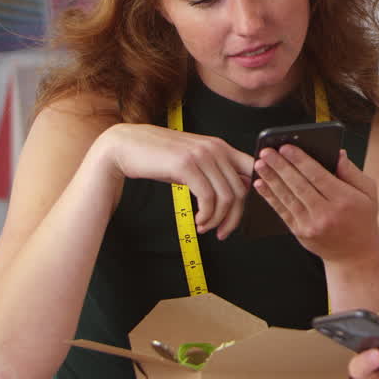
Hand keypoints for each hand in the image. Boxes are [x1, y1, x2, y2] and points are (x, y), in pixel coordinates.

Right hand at [96, 124, 252, 237]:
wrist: (126, 146)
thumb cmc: (160, 158)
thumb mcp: (193, 163)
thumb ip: (216, 173)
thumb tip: (240, 192)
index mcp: (220, 146)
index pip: (252, 171)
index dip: (251, 196)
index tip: (238, 216)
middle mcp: (215, 148)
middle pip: (241, 190)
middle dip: (234, 217)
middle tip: (222, 232)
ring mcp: (202, 155)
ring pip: (226, 196)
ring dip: (218, 219)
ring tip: (205, 228)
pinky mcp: (186, 165)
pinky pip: (208, 198)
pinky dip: (207, 215)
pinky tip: (198, 222)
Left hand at [253, 148, 378, 262]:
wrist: (355, 255)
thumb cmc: (362, 219)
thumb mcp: (368, 193)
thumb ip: (352, 172)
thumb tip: (338, 153)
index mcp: (344, 200)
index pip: (318, 176)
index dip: (300, 160)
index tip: (286, 147)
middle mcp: (326, 214)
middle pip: (299, 185)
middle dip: (280, 166)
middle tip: (266, 151)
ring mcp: (311, 225)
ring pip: (287, 198)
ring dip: (271, 179)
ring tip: (260, 164)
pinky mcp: (300, 233)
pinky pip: (282, 211)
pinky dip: (270, 197)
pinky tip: (261, 185)